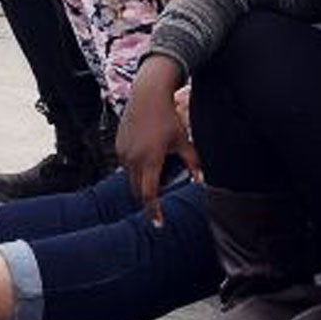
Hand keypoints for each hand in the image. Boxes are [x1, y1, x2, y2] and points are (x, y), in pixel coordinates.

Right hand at [117, 56, 199, 225]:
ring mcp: (123, 152)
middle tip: (158, 201)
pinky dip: (135, 169)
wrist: (148, 95)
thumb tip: (202, 181)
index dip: (153, 211)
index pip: (149, 194)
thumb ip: (193, 163)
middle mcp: (133, 158)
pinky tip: (147, 158)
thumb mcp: (184, 140)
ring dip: (140, 182)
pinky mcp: (118, 146)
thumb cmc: (168, 117)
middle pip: (137, 190)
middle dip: (147, 198)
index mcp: (150, 159)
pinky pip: (125, 165)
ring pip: (129, 178)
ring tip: (155, 172)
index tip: (157, 224)